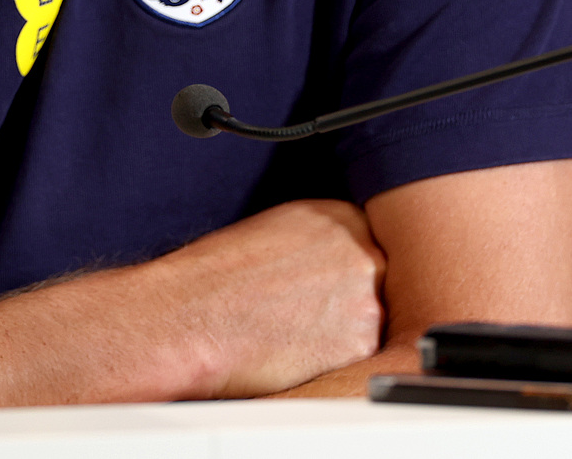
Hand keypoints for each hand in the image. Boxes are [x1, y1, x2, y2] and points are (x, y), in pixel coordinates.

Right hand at [154, 199, 384, 397]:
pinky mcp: (360, 343)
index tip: (322, 283)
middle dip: (351, 296)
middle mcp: (361, 252)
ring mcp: (367, 298)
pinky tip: (299, 350)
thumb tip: (329, 259)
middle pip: (379, 279)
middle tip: (309, 310)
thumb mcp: (274, 230)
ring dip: (346, 327)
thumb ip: (317, 239)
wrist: (191, 318)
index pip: (369, 242)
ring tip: (297, 331)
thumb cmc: (216, 278)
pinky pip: (363, 352)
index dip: (343, 269)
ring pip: (373, 317)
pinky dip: (337, 356)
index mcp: (339, 216)